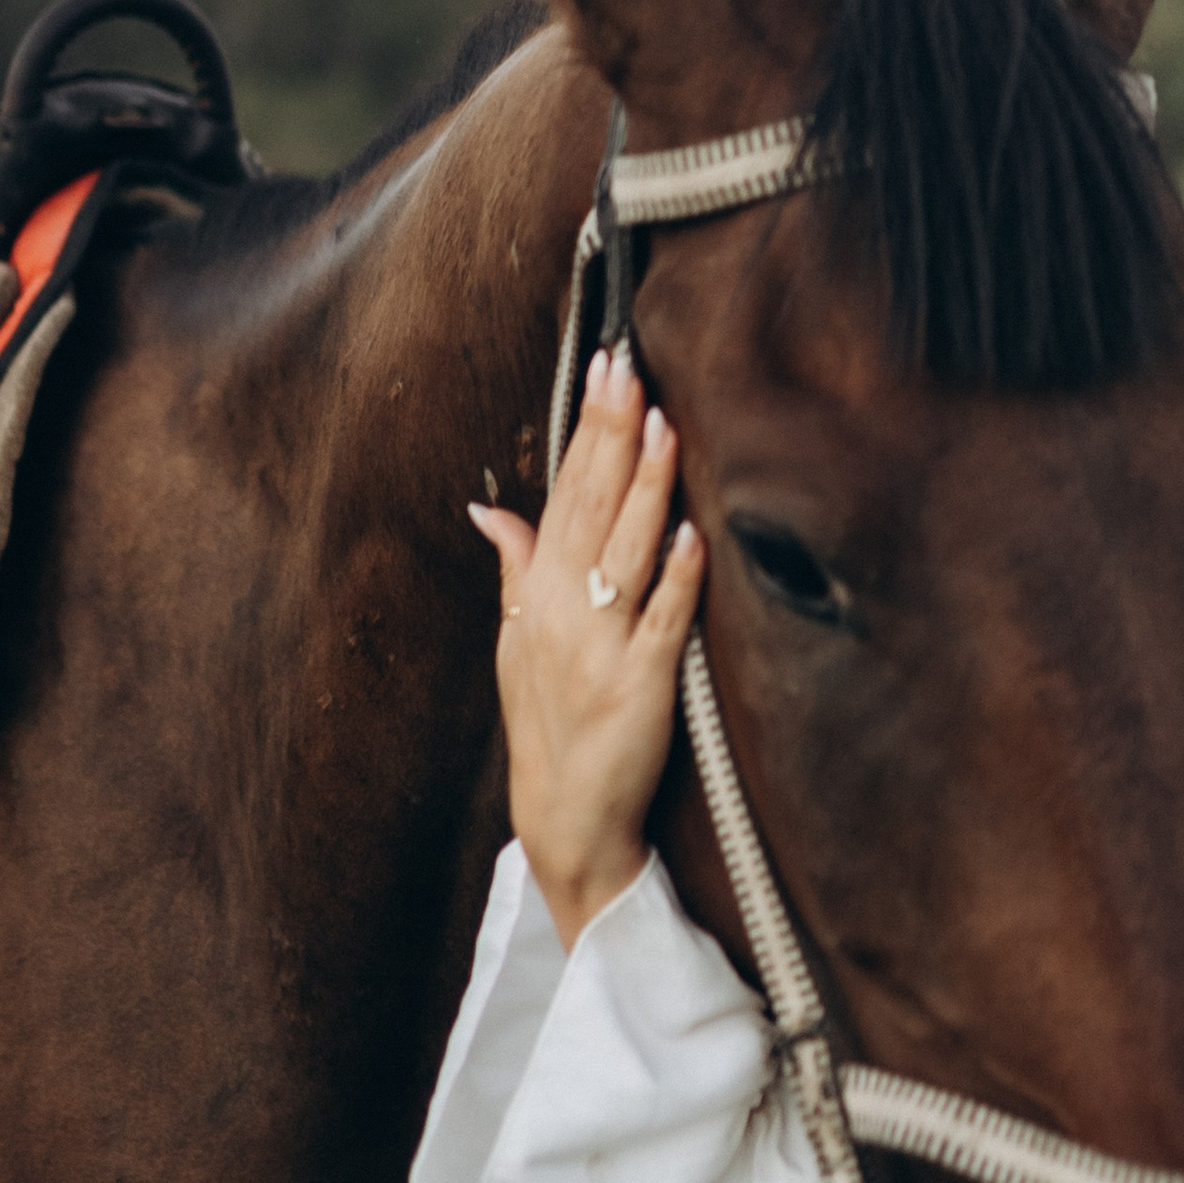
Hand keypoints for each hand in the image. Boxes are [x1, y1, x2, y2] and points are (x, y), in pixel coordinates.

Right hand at [467, 345, 708, 946]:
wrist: (566, 818)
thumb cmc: (547, 726)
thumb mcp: (515, 644)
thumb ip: (514, 569)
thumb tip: (490, 509)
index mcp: (536, 593)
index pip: (563, 490)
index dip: (587, 427)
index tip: (604, 366)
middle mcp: (565, 611)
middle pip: (591, 504)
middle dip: (612, 430)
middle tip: (629, 364)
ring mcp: (603, 647)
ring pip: (629, 549)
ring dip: (649, 484)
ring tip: (666, 422)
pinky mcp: (643, 686)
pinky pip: (664, 621)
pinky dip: (678, 577)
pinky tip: (693, 532)